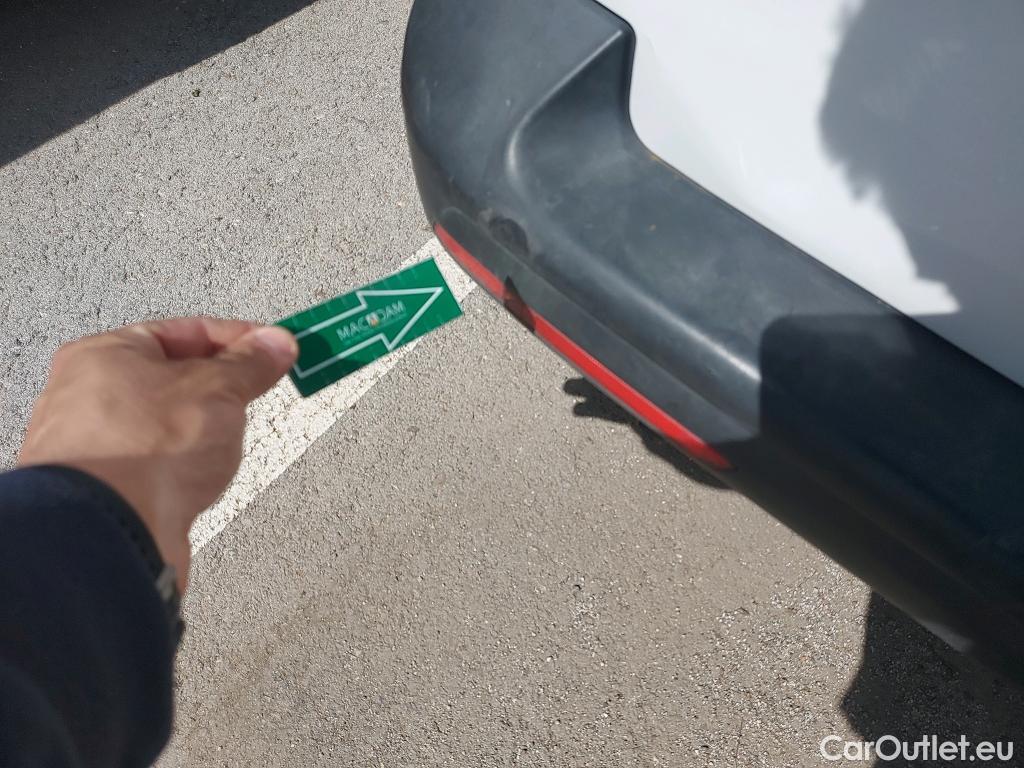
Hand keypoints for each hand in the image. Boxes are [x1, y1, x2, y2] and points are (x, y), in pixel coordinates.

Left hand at [18, 318, 297, 592]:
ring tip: (219, 447)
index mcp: (105, 354)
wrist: (111, 531)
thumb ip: (249, 364)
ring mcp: (92, 447)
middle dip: (219, 389)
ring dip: (200, 432)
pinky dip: (182, 468)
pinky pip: (155, 465)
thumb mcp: (218, 389)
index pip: (185, 331)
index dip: (237, 338)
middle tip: (253, 395)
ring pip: (163, 425)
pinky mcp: (105, 491)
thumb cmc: (143, 448)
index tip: (273, 348)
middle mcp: (86, 396)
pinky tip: (197, 480)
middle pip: (171, 378)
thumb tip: (274, 344)